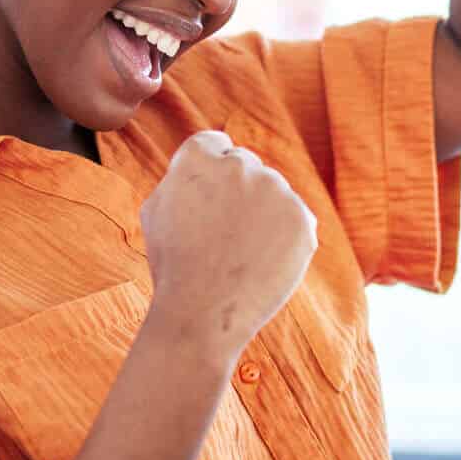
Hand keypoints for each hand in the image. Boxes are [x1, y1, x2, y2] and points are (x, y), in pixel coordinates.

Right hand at [139, 130, 317, 364]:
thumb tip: (208, 158)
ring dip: (262, 213)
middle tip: (223, 234)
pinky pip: (295, 219)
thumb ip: (182, 177)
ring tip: (240, 253)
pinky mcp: (302, 218)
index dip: (212, 173)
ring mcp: (275, 190)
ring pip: (273, 192)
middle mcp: (239, 165)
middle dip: (237, 192)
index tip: (210, 199)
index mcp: (197, 157)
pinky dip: (284, 237)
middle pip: (245, 165)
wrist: (202, 314)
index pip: (215, 144)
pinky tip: (263, 261)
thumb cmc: (174, 266)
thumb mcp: (157, 211)